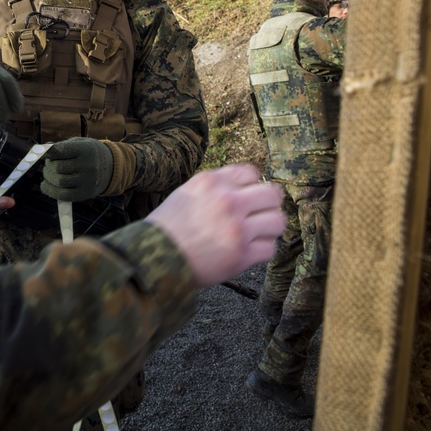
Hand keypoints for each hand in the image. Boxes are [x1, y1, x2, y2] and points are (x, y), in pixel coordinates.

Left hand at [41, 137, 113, 201]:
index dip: (48, 153)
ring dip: (48, 177)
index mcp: (85, 150)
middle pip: (58, 167)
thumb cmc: (90, 153)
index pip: (62, 151)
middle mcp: (87, 165)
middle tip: (48, 165)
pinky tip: (45, 185)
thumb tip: (44, 148)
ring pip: (59, 181)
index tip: (40, 153)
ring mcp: (87, 181)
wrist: (112, 168)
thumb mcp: (80, 143)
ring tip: (48, 174)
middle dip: (48, 166)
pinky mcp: (85, 194)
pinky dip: (50, 190)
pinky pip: (63, 195)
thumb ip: (62, 146)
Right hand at [146, 165, 285, 286]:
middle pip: (272, 195)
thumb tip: (245, 189)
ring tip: (257, 235)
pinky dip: (263, 251)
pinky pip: (270, 248)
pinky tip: (250, 251)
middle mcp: (228, 200)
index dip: (252, 186)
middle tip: (260, 217)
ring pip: (277, 222)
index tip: (247, 198)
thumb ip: (215, 188)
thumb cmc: (167, 227)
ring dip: (269, 229)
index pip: (251, 173)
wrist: (153, 257)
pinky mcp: (241, 254)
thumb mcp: (187, 193)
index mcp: (212, 181)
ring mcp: (237, 228)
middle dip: (268, 206)